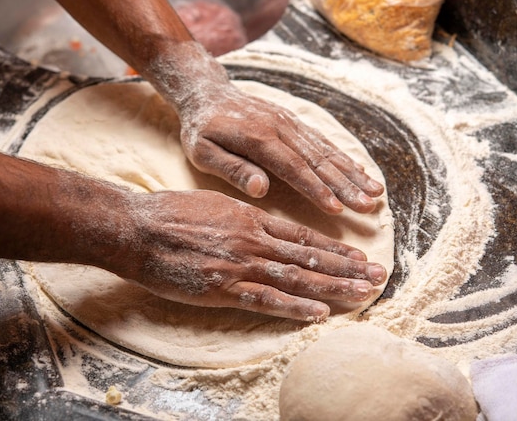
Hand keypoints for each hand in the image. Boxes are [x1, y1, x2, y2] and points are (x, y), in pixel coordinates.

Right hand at [109, 190, 386, 321]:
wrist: (139, 229)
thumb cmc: (172, 214)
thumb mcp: (215, 204)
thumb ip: (244, 216)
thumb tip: (265, 221)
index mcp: (251, 218)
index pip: (303, 235)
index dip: (334, 247)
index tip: (358, 255)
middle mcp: (254, 240)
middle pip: (310, 255)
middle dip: (347, 267)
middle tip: (377, 276)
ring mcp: (241, 264)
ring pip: (297, 276)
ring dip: (333, 286)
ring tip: (362, 293)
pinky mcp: (224, 287)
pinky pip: (267, 299)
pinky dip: (296, 306)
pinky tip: (319, 312)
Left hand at [179, 83, 385, 214]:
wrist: (206, 91)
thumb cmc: (201, 128)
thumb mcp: (203, 151)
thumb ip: (231, 168)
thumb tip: (260, 188)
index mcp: (258, 138)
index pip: (293, 168)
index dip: (316, 189)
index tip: (337, 209)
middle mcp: (281, 128)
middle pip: (319, 160)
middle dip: (346, 185)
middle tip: (368, 206)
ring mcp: (290, 123)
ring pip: (326, 151)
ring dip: (352, 173)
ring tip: (376, 192)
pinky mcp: (293, 122)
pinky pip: (322, 141)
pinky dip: (343, 157)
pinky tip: (360, 171)